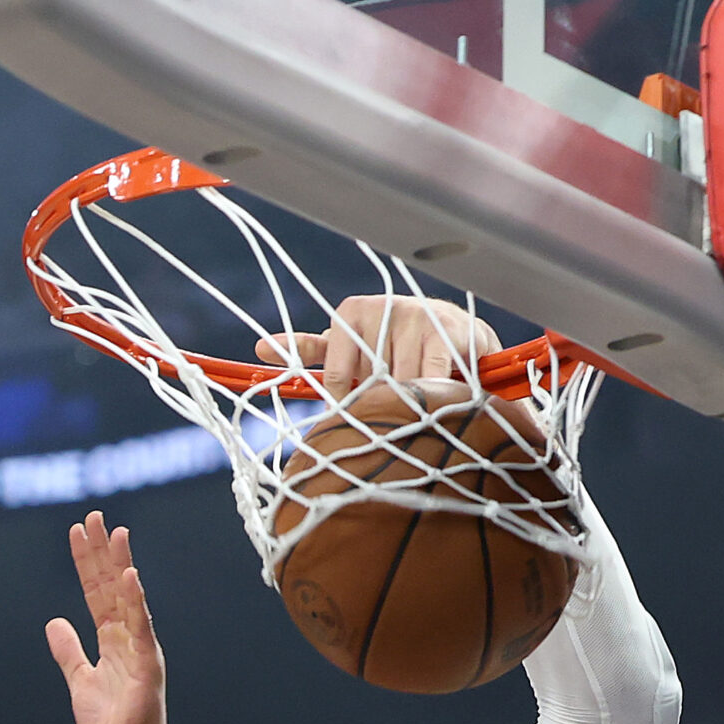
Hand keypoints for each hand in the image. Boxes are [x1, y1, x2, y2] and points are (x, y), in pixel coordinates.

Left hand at [46, 512, 168, 723]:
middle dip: (102, 551)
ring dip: (121, 565)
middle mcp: (127, 637)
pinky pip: (141, 627)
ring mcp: (139, 648)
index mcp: (111, 640)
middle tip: (94, 516)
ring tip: (115, 532)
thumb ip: (69, 652)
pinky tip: (130, 576)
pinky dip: (136, 601)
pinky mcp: (148, 664)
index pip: (97, 591)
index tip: (78, 531)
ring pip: (128, 598)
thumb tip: (54, 623)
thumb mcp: (80, 681)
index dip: (86, 562)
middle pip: (112, 585)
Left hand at [255, 293, 501, 394]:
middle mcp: (382, 307)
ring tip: (422, 407)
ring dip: (411, 407)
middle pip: (371, 385)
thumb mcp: (353, 350)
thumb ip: (315, 353)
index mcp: (352, 312)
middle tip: (395, 414)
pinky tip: (440, 403)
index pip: (337, 375)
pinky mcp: (449, 332)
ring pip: (401, 388)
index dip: (349, 404)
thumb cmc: (400, 351)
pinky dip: (434, 398)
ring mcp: (417, 317)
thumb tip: (260, 348)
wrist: (463, 339)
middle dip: (382, 407)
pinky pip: (432, 381)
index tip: (361, 415)